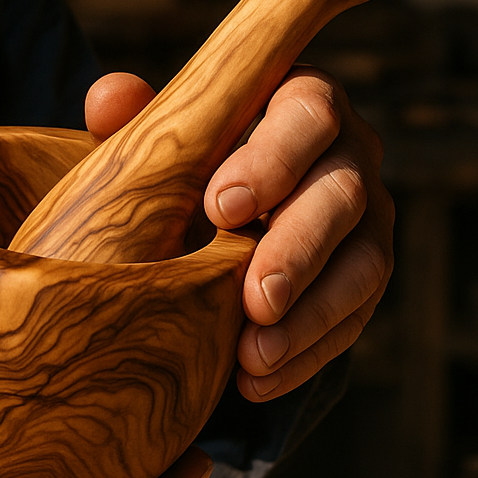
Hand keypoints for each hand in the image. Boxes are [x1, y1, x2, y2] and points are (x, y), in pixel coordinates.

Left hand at [85, 68, 393, 401]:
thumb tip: (109, 96)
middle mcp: (349, 154)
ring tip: (253, 357)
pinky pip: (353, 318)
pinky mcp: (364, 276)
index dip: (273, 159)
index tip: (219, 210)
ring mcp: (367, 219)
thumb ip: (132, 119)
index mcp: (299, 102)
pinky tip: (257, 381)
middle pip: (344, 193)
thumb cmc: (178, 169)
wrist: (208, 226)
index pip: (308, 113)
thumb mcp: (155, 145)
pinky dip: (306, 353)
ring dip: (309, 315)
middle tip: (253, 298)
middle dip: (297, 250)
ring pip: (364, 264)